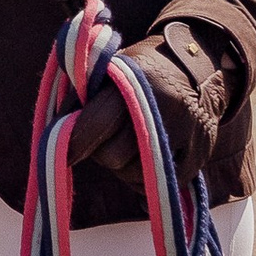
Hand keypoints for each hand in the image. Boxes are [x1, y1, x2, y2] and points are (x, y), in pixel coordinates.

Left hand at [68, 17, 239, 185]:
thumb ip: (82, 95)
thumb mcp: (112, 69)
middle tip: (106, 140)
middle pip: (114, 156)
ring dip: (124, 168)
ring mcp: (187, 133)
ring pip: (135, 176)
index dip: (76, 142)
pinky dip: (145, 181)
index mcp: (138, 80)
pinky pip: (160, 188)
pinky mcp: (200, 156)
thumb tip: (56, 129)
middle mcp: (166, 106)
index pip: (98, 121)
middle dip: (103, 153)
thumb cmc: (140, 70)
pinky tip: (144, 161)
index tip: (65, 152)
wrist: (198, 68)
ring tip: (128, 147)